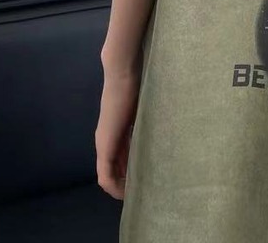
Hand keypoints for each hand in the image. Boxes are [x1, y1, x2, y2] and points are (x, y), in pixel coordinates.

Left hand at [95, 65, 140, 199]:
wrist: (123, 73)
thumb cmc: (136, 84)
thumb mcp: (143, 108)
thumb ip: (146, 121)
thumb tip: (163, 127)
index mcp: (116, 132)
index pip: (119, 161)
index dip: (130, 173)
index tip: (145, 179)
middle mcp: (106, 140)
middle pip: (112, 172)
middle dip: (126, 183)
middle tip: (144, 191)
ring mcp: (103, 143)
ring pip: (107, 177)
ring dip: (120, 187)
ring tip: (137, 194)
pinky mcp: (104, 145)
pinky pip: (105, 176)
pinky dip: (114, 187)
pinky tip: (126, 191)